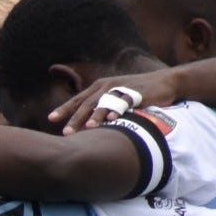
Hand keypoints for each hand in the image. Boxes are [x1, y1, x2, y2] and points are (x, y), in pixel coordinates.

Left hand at [50, 72, 179, 133]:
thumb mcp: (114, 99)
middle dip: (76, 118)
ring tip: (87, 128)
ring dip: (95, 116)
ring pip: (104, 103)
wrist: (164, 83)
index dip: (64, 109)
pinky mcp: (136, 93)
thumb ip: (99, 109)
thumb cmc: (136, 94)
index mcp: (99, 88)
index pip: (78, 100)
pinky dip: (117, 110)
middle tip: (66, 132)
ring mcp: (121, 89)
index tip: (51, 119)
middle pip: (87, 103)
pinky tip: (111, 119)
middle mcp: (107, 86)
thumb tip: (83, 128)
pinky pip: (125, 102)